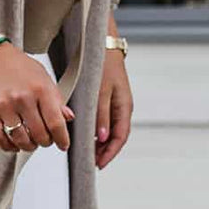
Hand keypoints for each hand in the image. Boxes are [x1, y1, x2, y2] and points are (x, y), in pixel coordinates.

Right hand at [0, 0, 71, 154]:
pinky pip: (0, 138)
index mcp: (40, 89)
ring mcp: (4, 106)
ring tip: (30, 142)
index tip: (63, 145)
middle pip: (40, 135)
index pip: (56, 123)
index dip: (62, 139)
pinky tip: (14, 144)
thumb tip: (67, 117)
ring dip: (28, 146)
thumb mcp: (42, 76)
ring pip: (21, 139)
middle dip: (46, 142)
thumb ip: (56, 98)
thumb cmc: (16, 64)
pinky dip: (9, 146)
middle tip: (45, 140)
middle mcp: (23, 98)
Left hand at [95, 46, 132, 169]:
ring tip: (87, 152)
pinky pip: (103, 120)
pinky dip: (95, 130)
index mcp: (124, 107)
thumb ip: (101, 115)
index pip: (120, 137)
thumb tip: (102, 138)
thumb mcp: (100, 91)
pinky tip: (85, 135)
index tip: (99, 164)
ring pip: (108, 130)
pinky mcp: (106, 99)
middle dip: (104, 151)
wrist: (102, 44)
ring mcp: (114, 104)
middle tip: (90, 162)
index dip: (110, 153)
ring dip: (99, 142)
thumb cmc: (103, 64)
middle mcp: (121, 108)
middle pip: (115, 136)